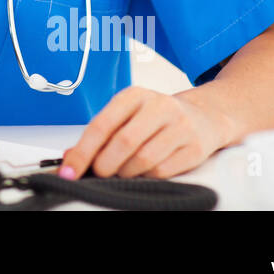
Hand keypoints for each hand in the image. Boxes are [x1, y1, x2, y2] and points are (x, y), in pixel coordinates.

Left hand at [59, 86, 231, 179]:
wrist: (203, 116)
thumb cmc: (155, 118)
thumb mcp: (127, 116)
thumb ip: (100, 134)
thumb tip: (70, 156)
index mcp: (134, 95)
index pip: (101, 125)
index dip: (83, 151)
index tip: (69, 171)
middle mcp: (158, 106)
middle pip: (123, 142)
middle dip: (104, 165)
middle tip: (99, 173)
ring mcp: (179, 126)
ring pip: (143, 160)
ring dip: (126, 173)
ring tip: (123, 171)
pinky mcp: (195, 147)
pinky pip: (162, 171)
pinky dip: (147, 177)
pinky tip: (144, 171)